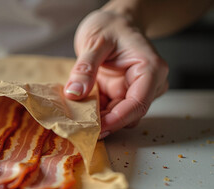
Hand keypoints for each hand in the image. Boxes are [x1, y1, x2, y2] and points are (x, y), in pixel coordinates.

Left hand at [64, 10, 168, 138]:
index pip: (138, 103)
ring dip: (100, 119)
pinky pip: (110, 110)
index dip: (118, 119)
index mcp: (150, 69)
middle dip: (107, 123)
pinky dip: (96, 113)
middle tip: (81, 128)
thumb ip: (86, 67)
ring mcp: (135, 90)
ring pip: (120, 115)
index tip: (98, 129)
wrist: (114, 22)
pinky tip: (81, 113)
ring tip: (78, 120)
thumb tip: (75, 93)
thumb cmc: (111, 26)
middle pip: (130, 114)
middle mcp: (149, 83)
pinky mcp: (122, 94)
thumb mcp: (94, 41)